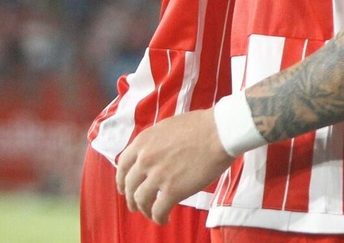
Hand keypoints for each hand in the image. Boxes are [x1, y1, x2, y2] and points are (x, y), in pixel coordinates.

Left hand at [115, 110, 233, 223]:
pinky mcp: (172, 190)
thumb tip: (155, 152)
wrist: (222, 132)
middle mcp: (145, 160)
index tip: (126, 187)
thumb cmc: (203, 125)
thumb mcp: (169, 126)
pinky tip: (164, 219)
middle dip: (131, 198)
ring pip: (141, 200)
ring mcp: (157, 176)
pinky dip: (159, 218)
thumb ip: (156, 141)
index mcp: (143, 142)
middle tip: (136, 204)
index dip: (122, 180)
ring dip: (144, 209)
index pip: (122, 165)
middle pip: (129, 186)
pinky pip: (158, 210)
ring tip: (150, 213)